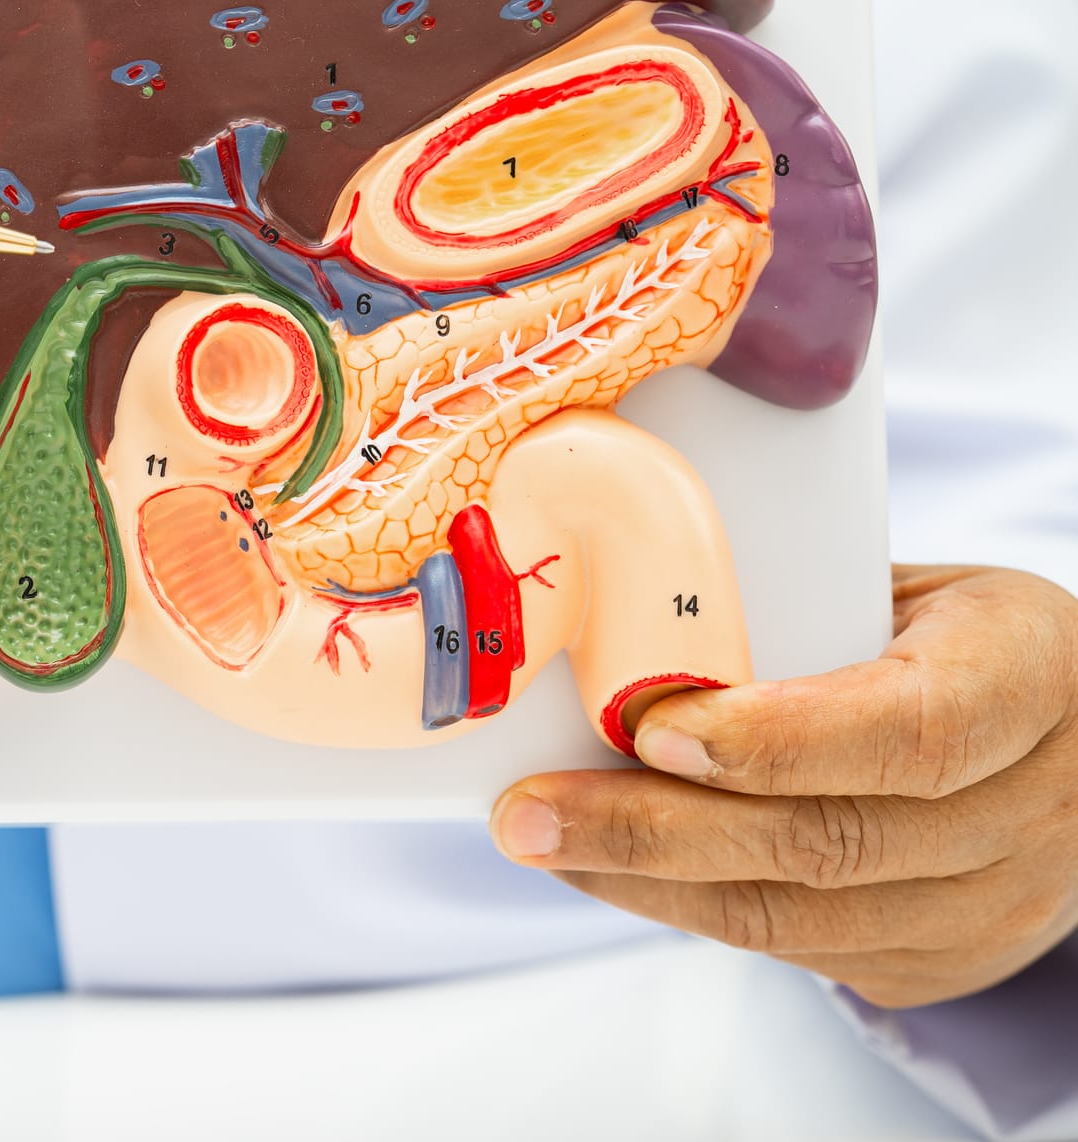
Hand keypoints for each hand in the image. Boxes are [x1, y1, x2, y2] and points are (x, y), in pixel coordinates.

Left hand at [491, 565, 1077, 1007]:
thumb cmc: (957, 639)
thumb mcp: (916, 590)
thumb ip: (795, 603)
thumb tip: (612, 592)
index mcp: (1029, 674)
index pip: (911, 727)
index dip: (776, 737)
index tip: (647, 722)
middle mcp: (1033, 807)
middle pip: (828, 841)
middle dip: (651, 829)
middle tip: (527, 809)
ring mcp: (996, 904)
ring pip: (795, 917)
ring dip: (644, 883)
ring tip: (539, 839)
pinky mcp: (945, 964)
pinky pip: (795, 952)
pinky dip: (686, 909)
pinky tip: (610, 869)